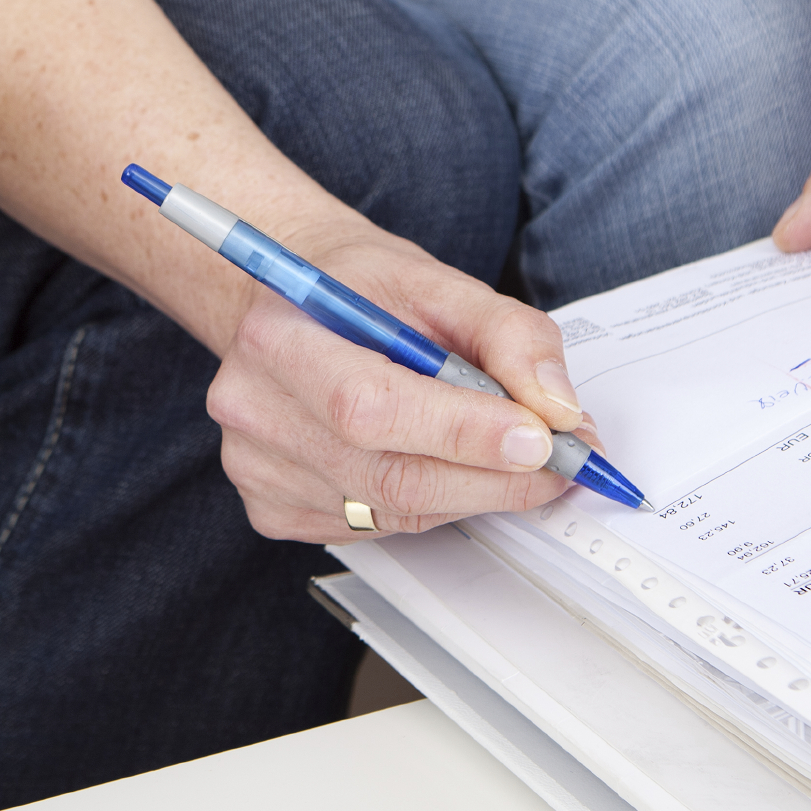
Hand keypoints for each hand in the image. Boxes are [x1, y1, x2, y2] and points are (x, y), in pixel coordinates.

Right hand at [204, 212, 595, 541]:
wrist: (295, 305)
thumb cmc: (362, 292)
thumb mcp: (440, 283)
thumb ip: (510, 336)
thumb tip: (556, 409)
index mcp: (279, 336)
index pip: (371, 407)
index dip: (463, 432)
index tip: (541, 437)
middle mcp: (253, 407)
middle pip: (386, 475)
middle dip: (490, 477)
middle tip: (556, 462)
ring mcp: (255, 466)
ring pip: (391, 510)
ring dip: (468, 492)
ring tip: (509, 457)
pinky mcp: (270, 508)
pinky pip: (373, 527)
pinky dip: (427, 505)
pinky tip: (434, 463)